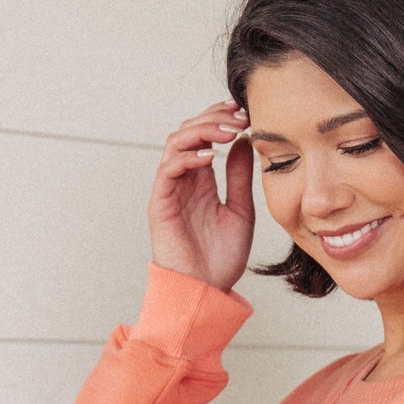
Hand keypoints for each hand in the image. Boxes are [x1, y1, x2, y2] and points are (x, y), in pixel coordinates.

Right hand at [148, 98, 254, 292]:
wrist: (206, 290)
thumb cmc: (221, 258)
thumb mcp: (241, 210)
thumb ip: (240, 176)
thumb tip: (243, 139)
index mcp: (201, 180)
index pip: (204, 136)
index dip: (219, 118)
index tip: (243, 112)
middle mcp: (183, 180)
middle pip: (188, 132)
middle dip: (212, 118)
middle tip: (238, 116)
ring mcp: (169, 190)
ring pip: (175, 143)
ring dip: (201, 131)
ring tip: (227, 131)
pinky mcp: (160, 203)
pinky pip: (168, 170)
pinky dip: (187, 158)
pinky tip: (210, 156)